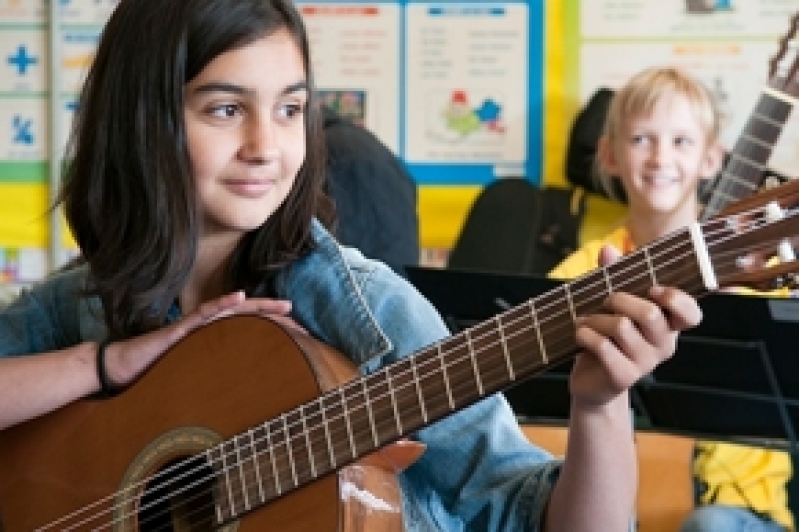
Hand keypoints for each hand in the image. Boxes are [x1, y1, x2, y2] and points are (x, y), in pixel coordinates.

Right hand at [101, 291, 299, 388]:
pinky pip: (201, 314)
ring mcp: (192, 327)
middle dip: (273, 314)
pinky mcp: (177, 330)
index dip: (271, 328)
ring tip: (282, 304)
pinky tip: (237, 298)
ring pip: (230, 311)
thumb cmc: (152, 374)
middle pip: (245, 316)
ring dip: (258, 307)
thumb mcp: (191, 377)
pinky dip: (220, 305)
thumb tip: (237, 393)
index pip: (246, 329)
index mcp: (210, 340)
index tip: (297, 332)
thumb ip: (211, 377)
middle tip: (298, 315)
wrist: (118, 370)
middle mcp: (205, 329)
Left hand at [568, 245, 701, 408]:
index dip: (676, 299)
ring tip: (586, 321)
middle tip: (604, 301)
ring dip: (596, 318)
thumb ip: (613, 275)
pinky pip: (603, 346)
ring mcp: (646, 363)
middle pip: (650, 313)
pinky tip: (580, 334)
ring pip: (621, 327)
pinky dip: (585, 334)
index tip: (653, 289)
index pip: (691, 313)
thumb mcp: (611, 304)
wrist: (592, 381)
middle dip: (619, 299)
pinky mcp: (624, 376)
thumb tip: (608, 249)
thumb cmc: (606, 336)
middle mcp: (664, 345)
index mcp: (668, 325)